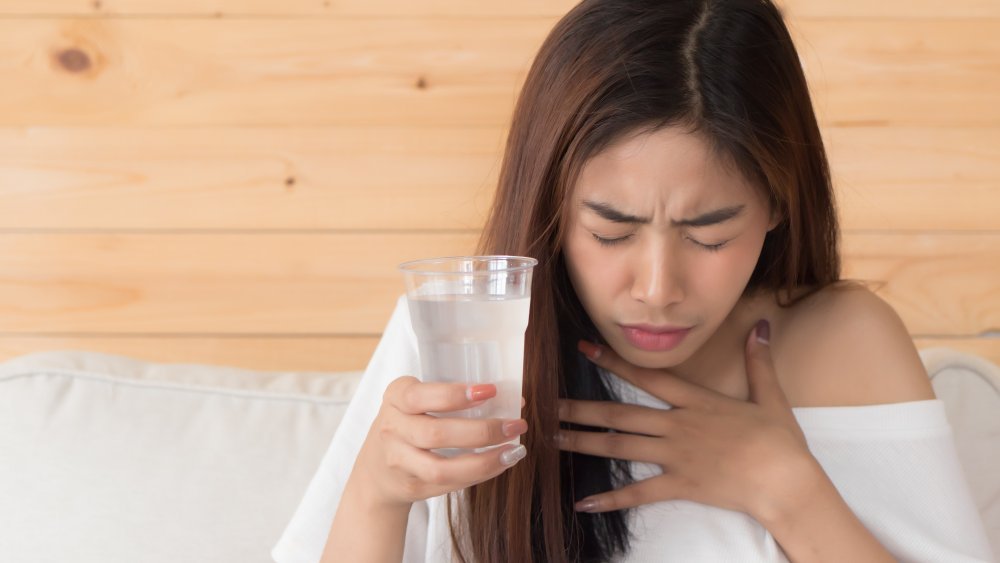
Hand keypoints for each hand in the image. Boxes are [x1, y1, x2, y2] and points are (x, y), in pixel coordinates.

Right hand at [352, 377, 527, 509]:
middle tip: (515, 424)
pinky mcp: (412, 487)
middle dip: (482, 431)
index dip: (455, 395)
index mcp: (396, 397)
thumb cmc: (410, 423)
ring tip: (513, 452)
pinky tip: (499, 464)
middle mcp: (392, 428)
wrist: (376, 470)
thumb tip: (514, 398)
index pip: (420, 396)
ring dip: (484, 461)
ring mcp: (398, 461)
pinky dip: (478, 475)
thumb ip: (454, 397)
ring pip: (441, 468)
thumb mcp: (417, 401)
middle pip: (437, 434)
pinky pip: (449, 484)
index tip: (490, 391)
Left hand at [556, 320, 823, 522]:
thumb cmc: (780, 441)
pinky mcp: (679, 485)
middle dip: (581, 408)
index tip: (584, 349)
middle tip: (548, 405)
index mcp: (695, 401)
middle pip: (619, 412)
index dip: (613, 362)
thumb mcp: (771, 395)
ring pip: (620, 446)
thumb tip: (761, 324)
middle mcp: (677, 425)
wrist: (786, 481)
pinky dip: (609, 498)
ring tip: (553, 440)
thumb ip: (758, 360)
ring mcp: (675, 456)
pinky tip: (583, 501)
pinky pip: (637, 492)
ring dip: (584, 442)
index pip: (647, 377)